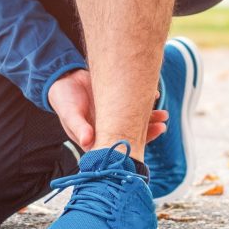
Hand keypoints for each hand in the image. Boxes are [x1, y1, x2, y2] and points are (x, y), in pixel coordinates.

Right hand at [47, 69, 168, 151]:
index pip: (117, 149)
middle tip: (162, 126)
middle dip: (148, 132)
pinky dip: (144, 100)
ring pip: (135, 121)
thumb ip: (79, 127)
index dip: (133, 146)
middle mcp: (108, 130)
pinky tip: (154, 95)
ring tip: (164, 114)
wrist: (64, 79)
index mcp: (96, 140)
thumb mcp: (70, 114)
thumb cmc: (64, 100)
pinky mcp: (117, 102)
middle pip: (131, 135)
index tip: (146, 140)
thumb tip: (87, 141)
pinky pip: (133, 104)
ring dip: (150, 118)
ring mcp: (114, 117)